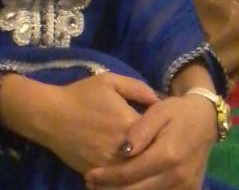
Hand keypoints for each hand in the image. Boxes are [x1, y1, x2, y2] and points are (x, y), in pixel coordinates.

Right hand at [36, 73, 157, 174]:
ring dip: (143, 167)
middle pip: (151, 156)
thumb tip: (158, 100)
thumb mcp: (109, 81)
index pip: (159, 134)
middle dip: (156, 152)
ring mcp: (111, 165)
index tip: (165, 130)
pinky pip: (120, 180)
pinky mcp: (99, 174)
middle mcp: (124, 148)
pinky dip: (127, 176)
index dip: (163, 132)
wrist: (50, 115)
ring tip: (147, 161)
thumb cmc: (80, 95)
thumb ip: (137, 88)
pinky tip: (130, 169)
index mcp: (130, 123)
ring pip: (137, 172)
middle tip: (160, 148)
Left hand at [84, 94, 216, 188]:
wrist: (205, 120)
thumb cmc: (177, 112)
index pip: (131, 172)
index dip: (108, 177)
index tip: (89, 175)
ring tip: (104, 186)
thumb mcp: (158, 111)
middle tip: (92, 183)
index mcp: (168, 154)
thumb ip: (140, 130)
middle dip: (112, 189)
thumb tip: (123, 149)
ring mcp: (185, 186)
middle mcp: (177, 175)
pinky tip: (126, 186)